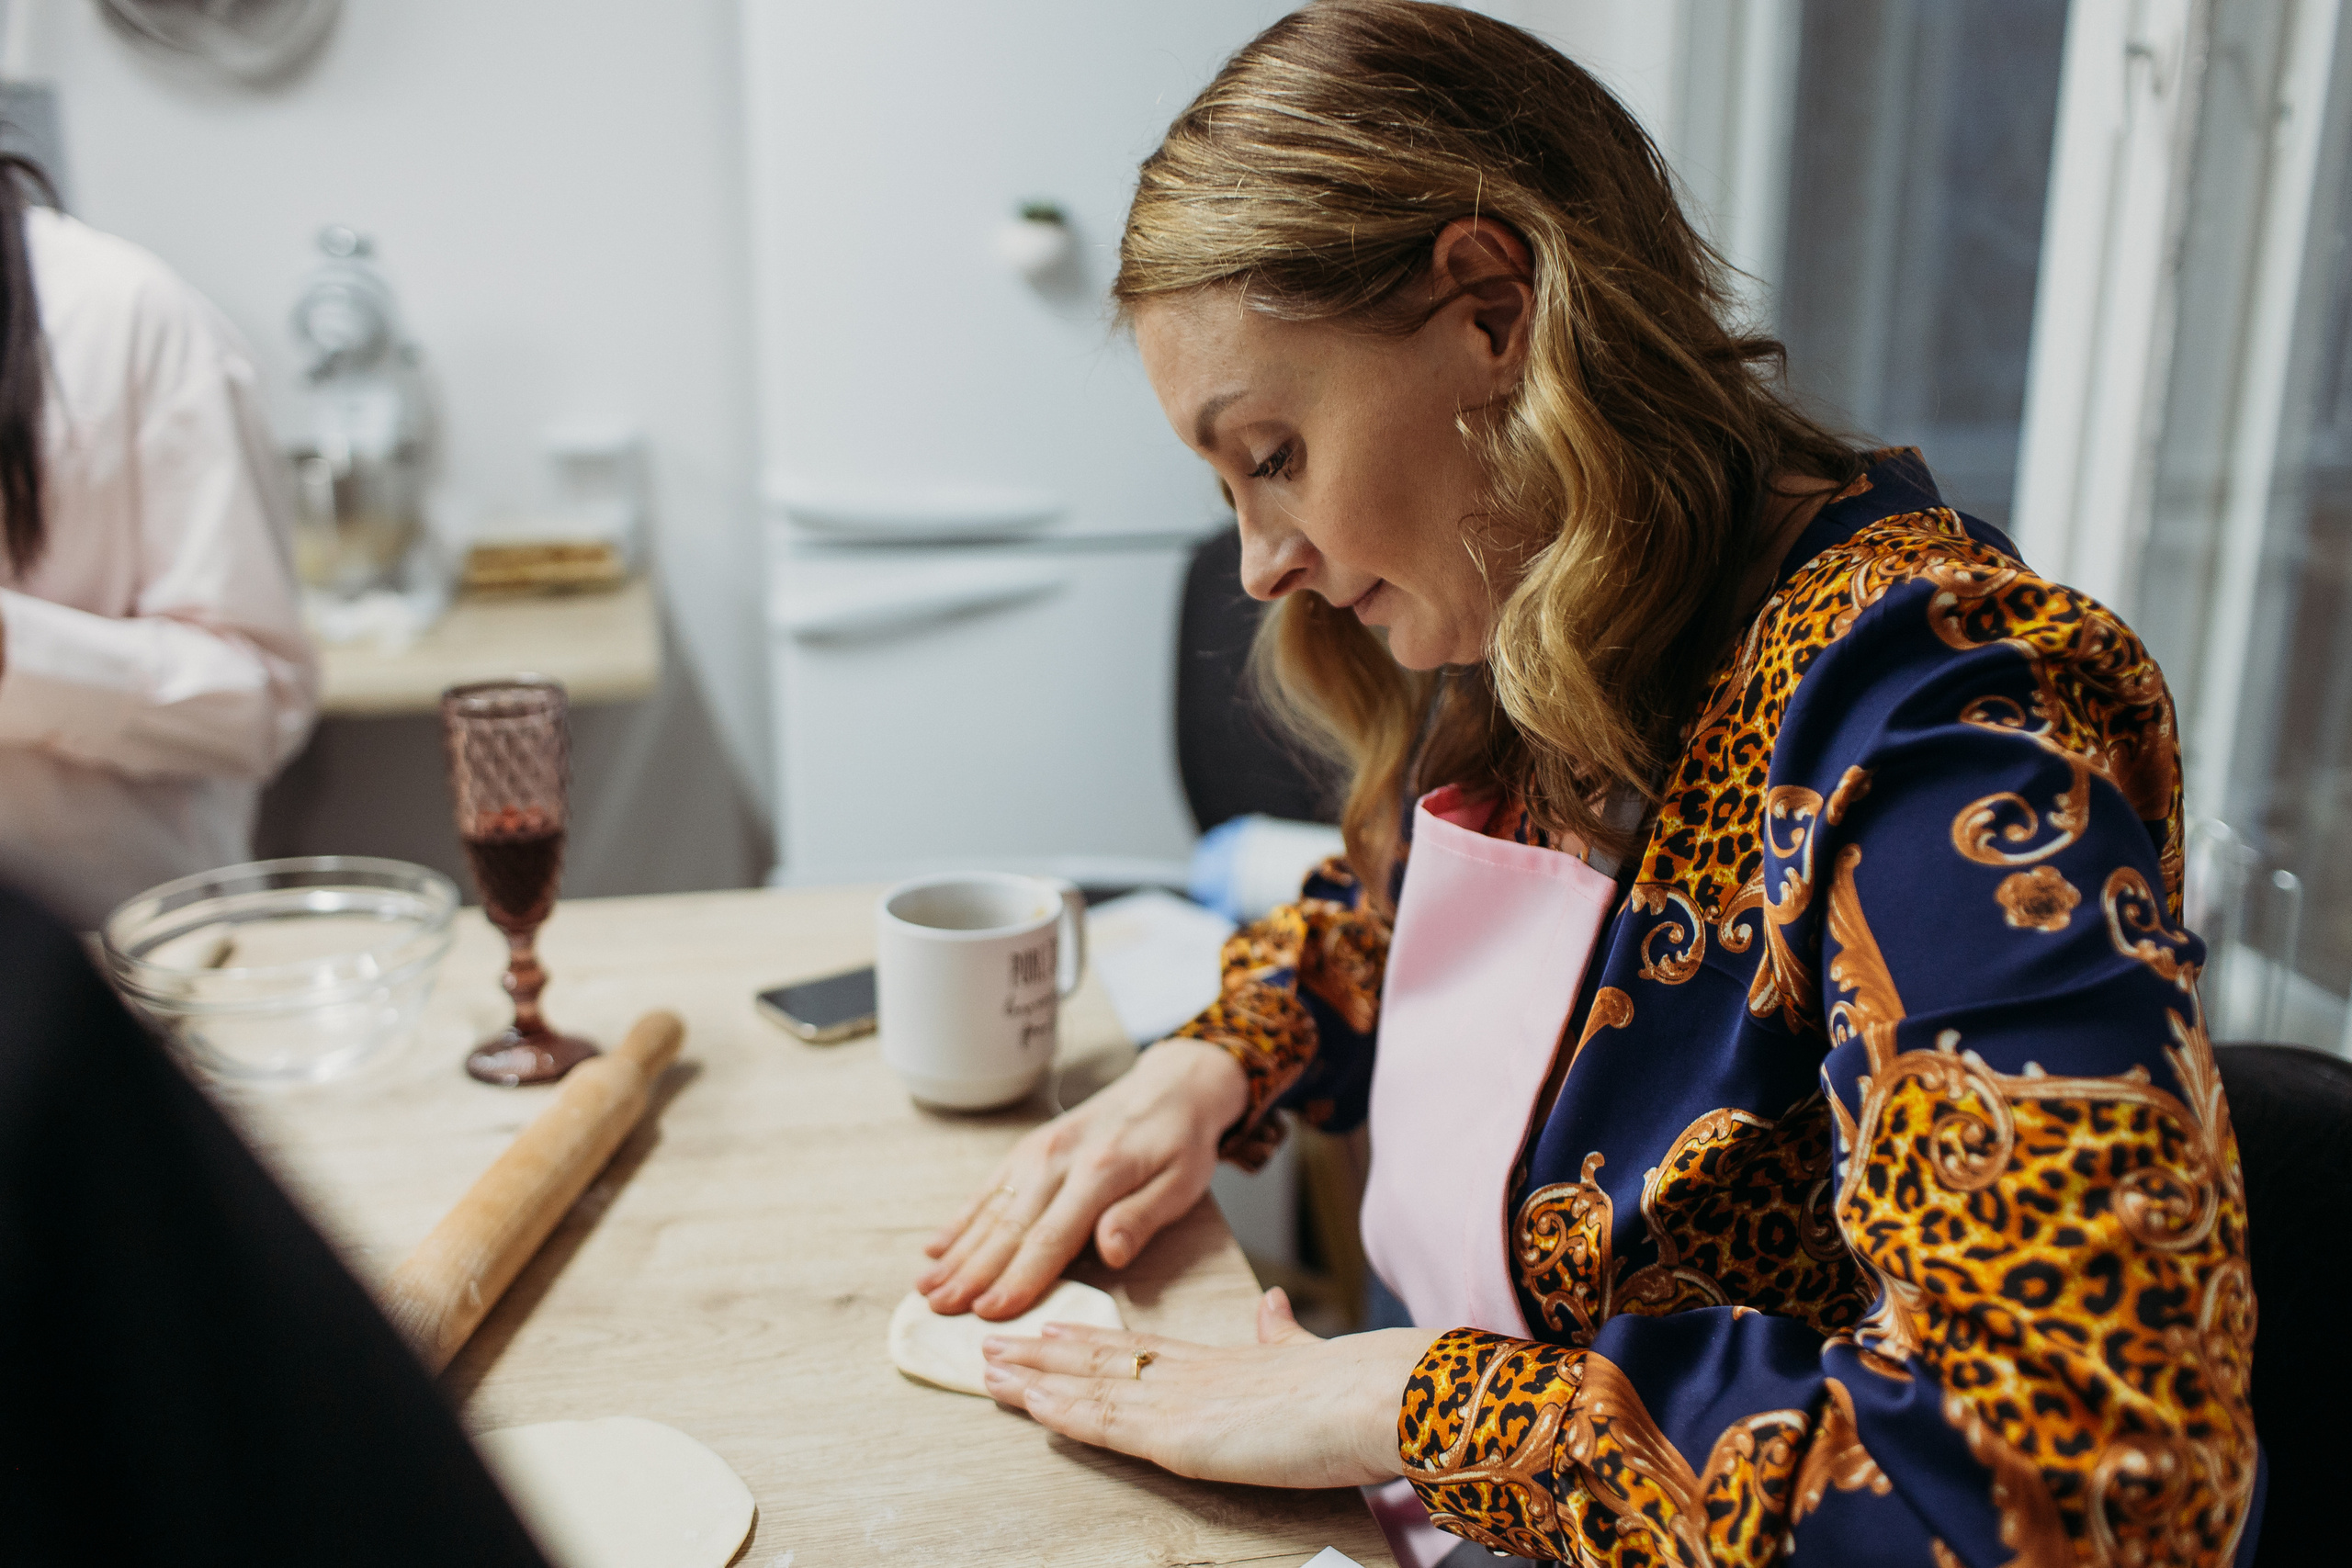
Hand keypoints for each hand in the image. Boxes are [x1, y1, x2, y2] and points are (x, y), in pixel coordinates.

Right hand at [916, 1038, 1248, 1319]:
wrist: (1172, 1085)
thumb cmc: (1180, 1143)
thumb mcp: (1181, 1183)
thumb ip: (1141, 1218)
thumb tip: (1109, 1252)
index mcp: (1099, 1172)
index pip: (1051, 1237)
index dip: (1017, 1278)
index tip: (988, 1312)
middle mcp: (1057, 1159)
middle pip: (1008, 1226)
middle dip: (970, 1273)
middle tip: (938, 1311)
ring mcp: (1036, 1151)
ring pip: (989, 1209)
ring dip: (955, 1252)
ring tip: (926, 1289)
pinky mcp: (1027, 1149)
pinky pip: (987, 1188)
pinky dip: (959, 1220)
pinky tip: (935, 1248)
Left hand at [980, 1286, 1436, 1488]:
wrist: (1375, 1395)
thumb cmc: (1353, 1386)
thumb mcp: (1306, 1353)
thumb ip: (1280, 1335)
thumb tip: (1271, 1306)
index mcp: (1219, 1360)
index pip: (1138, 1348)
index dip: (1088, 1341)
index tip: (1049, 1330)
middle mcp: (1189, 1374)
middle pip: (1099, 1360)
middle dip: (1042, 1355)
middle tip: (992, 1343)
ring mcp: (1179, 1403)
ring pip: (1088, 1386)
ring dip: (1034, 1379)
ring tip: (989, 1369)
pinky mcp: (1178, 1437)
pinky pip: (1105, 1422)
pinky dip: (1061, 1411)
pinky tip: (1030, 1401)